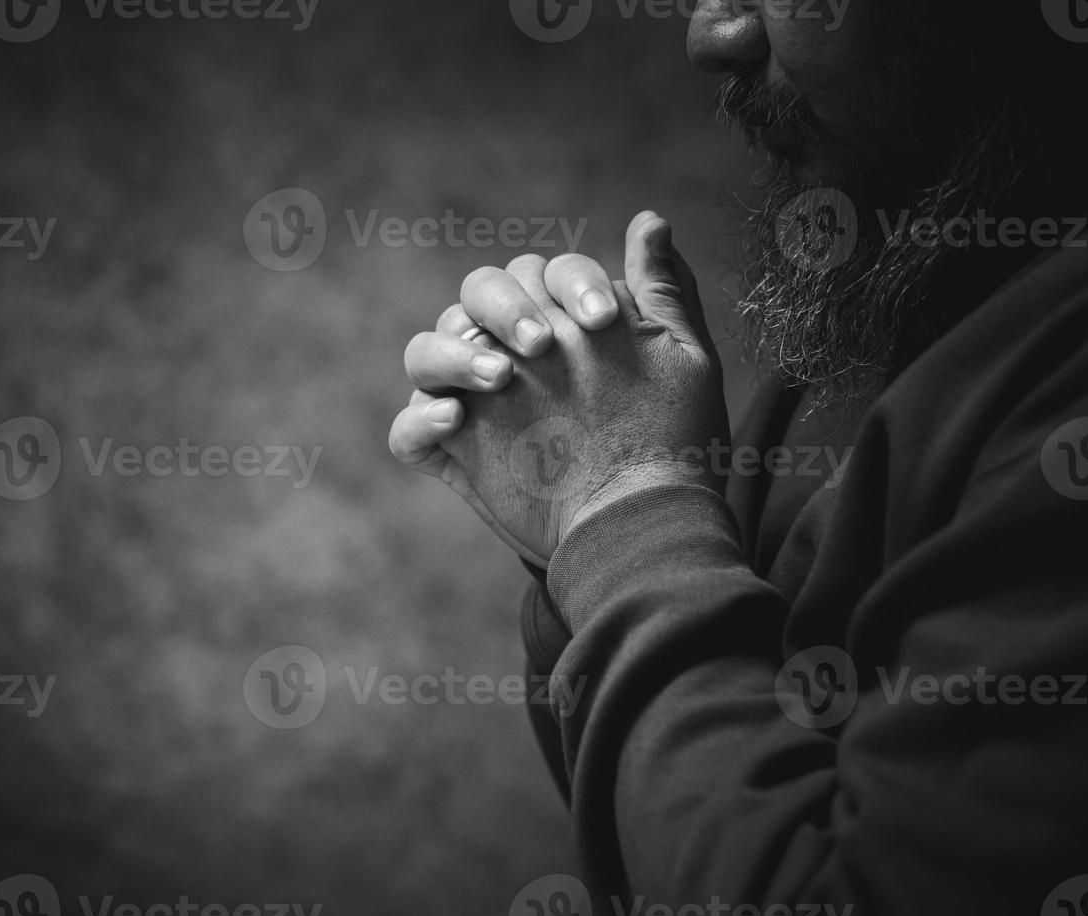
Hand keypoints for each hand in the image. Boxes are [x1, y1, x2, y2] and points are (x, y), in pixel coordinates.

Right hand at [390, 212, 728, 565]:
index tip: (604, 321)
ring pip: (426, 351)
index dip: (569, 282)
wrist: (647, 524)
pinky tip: (454, 423)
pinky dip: (419, 421)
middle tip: (540, 346)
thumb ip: (662, 290)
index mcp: (555, 321)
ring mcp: (473, 402)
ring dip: (453, 354)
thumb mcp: (680, 361)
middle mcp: (508, 352)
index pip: (540, 272)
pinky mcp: (451, 454)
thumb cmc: (670, 439)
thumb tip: (651, 220)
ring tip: (500, 380)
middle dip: (503, 308)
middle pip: (474, 296)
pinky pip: (407, 430)